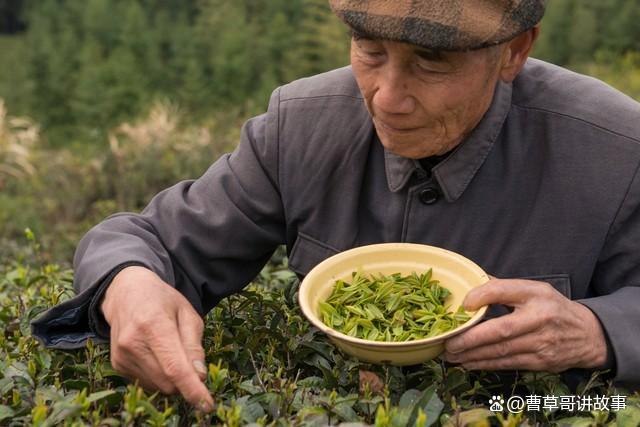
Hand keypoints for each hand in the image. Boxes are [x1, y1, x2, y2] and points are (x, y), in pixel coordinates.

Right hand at [101, 266, 212, 410]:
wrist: (127, 293)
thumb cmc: (163, 301)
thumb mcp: (188, 314)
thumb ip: (194, 345)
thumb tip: (199, 376)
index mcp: (154, 325)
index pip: (175, 367)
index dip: (192, 389)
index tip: (207, 405)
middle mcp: (133, 343)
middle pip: (167, 381)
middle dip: (186, 380)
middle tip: (191, 359)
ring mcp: (121, 356)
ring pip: (158, 386)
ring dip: (171, 378)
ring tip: (169, 350)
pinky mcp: (117, 365)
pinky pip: (147, 383)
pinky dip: (158, 375)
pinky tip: (156, 354)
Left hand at [443, 278, 607, 371]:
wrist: (587, 334)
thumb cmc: (552, 308)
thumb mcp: (534, 289)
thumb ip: (504, 288)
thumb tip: (471, 284)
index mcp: (536, 294)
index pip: (505, 291)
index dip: (482, 296)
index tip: (464, 304)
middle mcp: (539, 318)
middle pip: (500, 329)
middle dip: (470, 338)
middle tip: (448, 342)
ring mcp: (541, 343)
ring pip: (501, 351)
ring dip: (473, 355)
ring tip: (451, 355)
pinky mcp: (540, 362)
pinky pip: (508, 363)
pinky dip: (486, 364)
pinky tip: (469, 363)